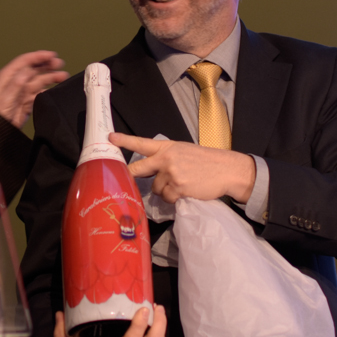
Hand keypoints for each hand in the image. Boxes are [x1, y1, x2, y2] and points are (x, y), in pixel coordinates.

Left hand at [0, 51, 67, 127]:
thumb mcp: (6, 96)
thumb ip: (18, 82)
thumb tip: (29, 70)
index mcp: (8, 76)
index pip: (25, 61)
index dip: (39, 56)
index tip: (52, 55)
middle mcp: (16, 81)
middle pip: (34, 69)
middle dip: (47, 65)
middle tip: (59, 63)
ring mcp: (22, 91)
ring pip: (39, 80)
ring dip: (51, 77)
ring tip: (63, 76)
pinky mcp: (27, 101)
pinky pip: (40, 92)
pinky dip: (48, 89)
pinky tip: (55, 89)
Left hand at [109, 132, 255, 203]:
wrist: (226, 169)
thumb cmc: (206, 161)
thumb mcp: (184, 151)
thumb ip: (166, 158)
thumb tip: (150, 172)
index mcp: (167, 147)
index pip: (142, 143)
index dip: (125, 141)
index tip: (110, 138)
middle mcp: (166, 158)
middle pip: (139, 168)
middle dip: (131, 175)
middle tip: (125, 179)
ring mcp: (171, 173)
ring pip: (155, 188)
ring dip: (164, 190)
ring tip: (181, 184)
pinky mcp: (178, 187)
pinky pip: (166, 198)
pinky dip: (173, 198)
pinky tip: (185, 192)